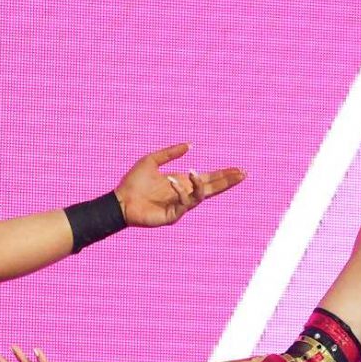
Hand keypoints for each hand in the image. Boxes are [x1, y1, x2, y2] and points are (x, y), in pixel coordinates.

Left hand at [115, 143, 245, 228]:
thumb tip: (190, 145)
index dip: (224, 174)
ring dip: (200, 184)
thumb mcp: (152, 160)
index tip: (239, 169)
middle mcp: (184, 194)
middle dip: (227, 181)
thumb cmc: (133, 182)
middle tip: (241, 173)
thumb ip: (170, 152)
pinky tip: (173, 180)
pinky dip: (180, 191)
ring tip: (194, 172)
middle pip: (212, 188)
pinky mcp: (171, 216)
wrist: (119, 201)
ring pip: (200, 196)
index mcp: (182, 182)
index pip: (209, 178)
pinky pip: (182, 203)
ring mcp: (179, 206)